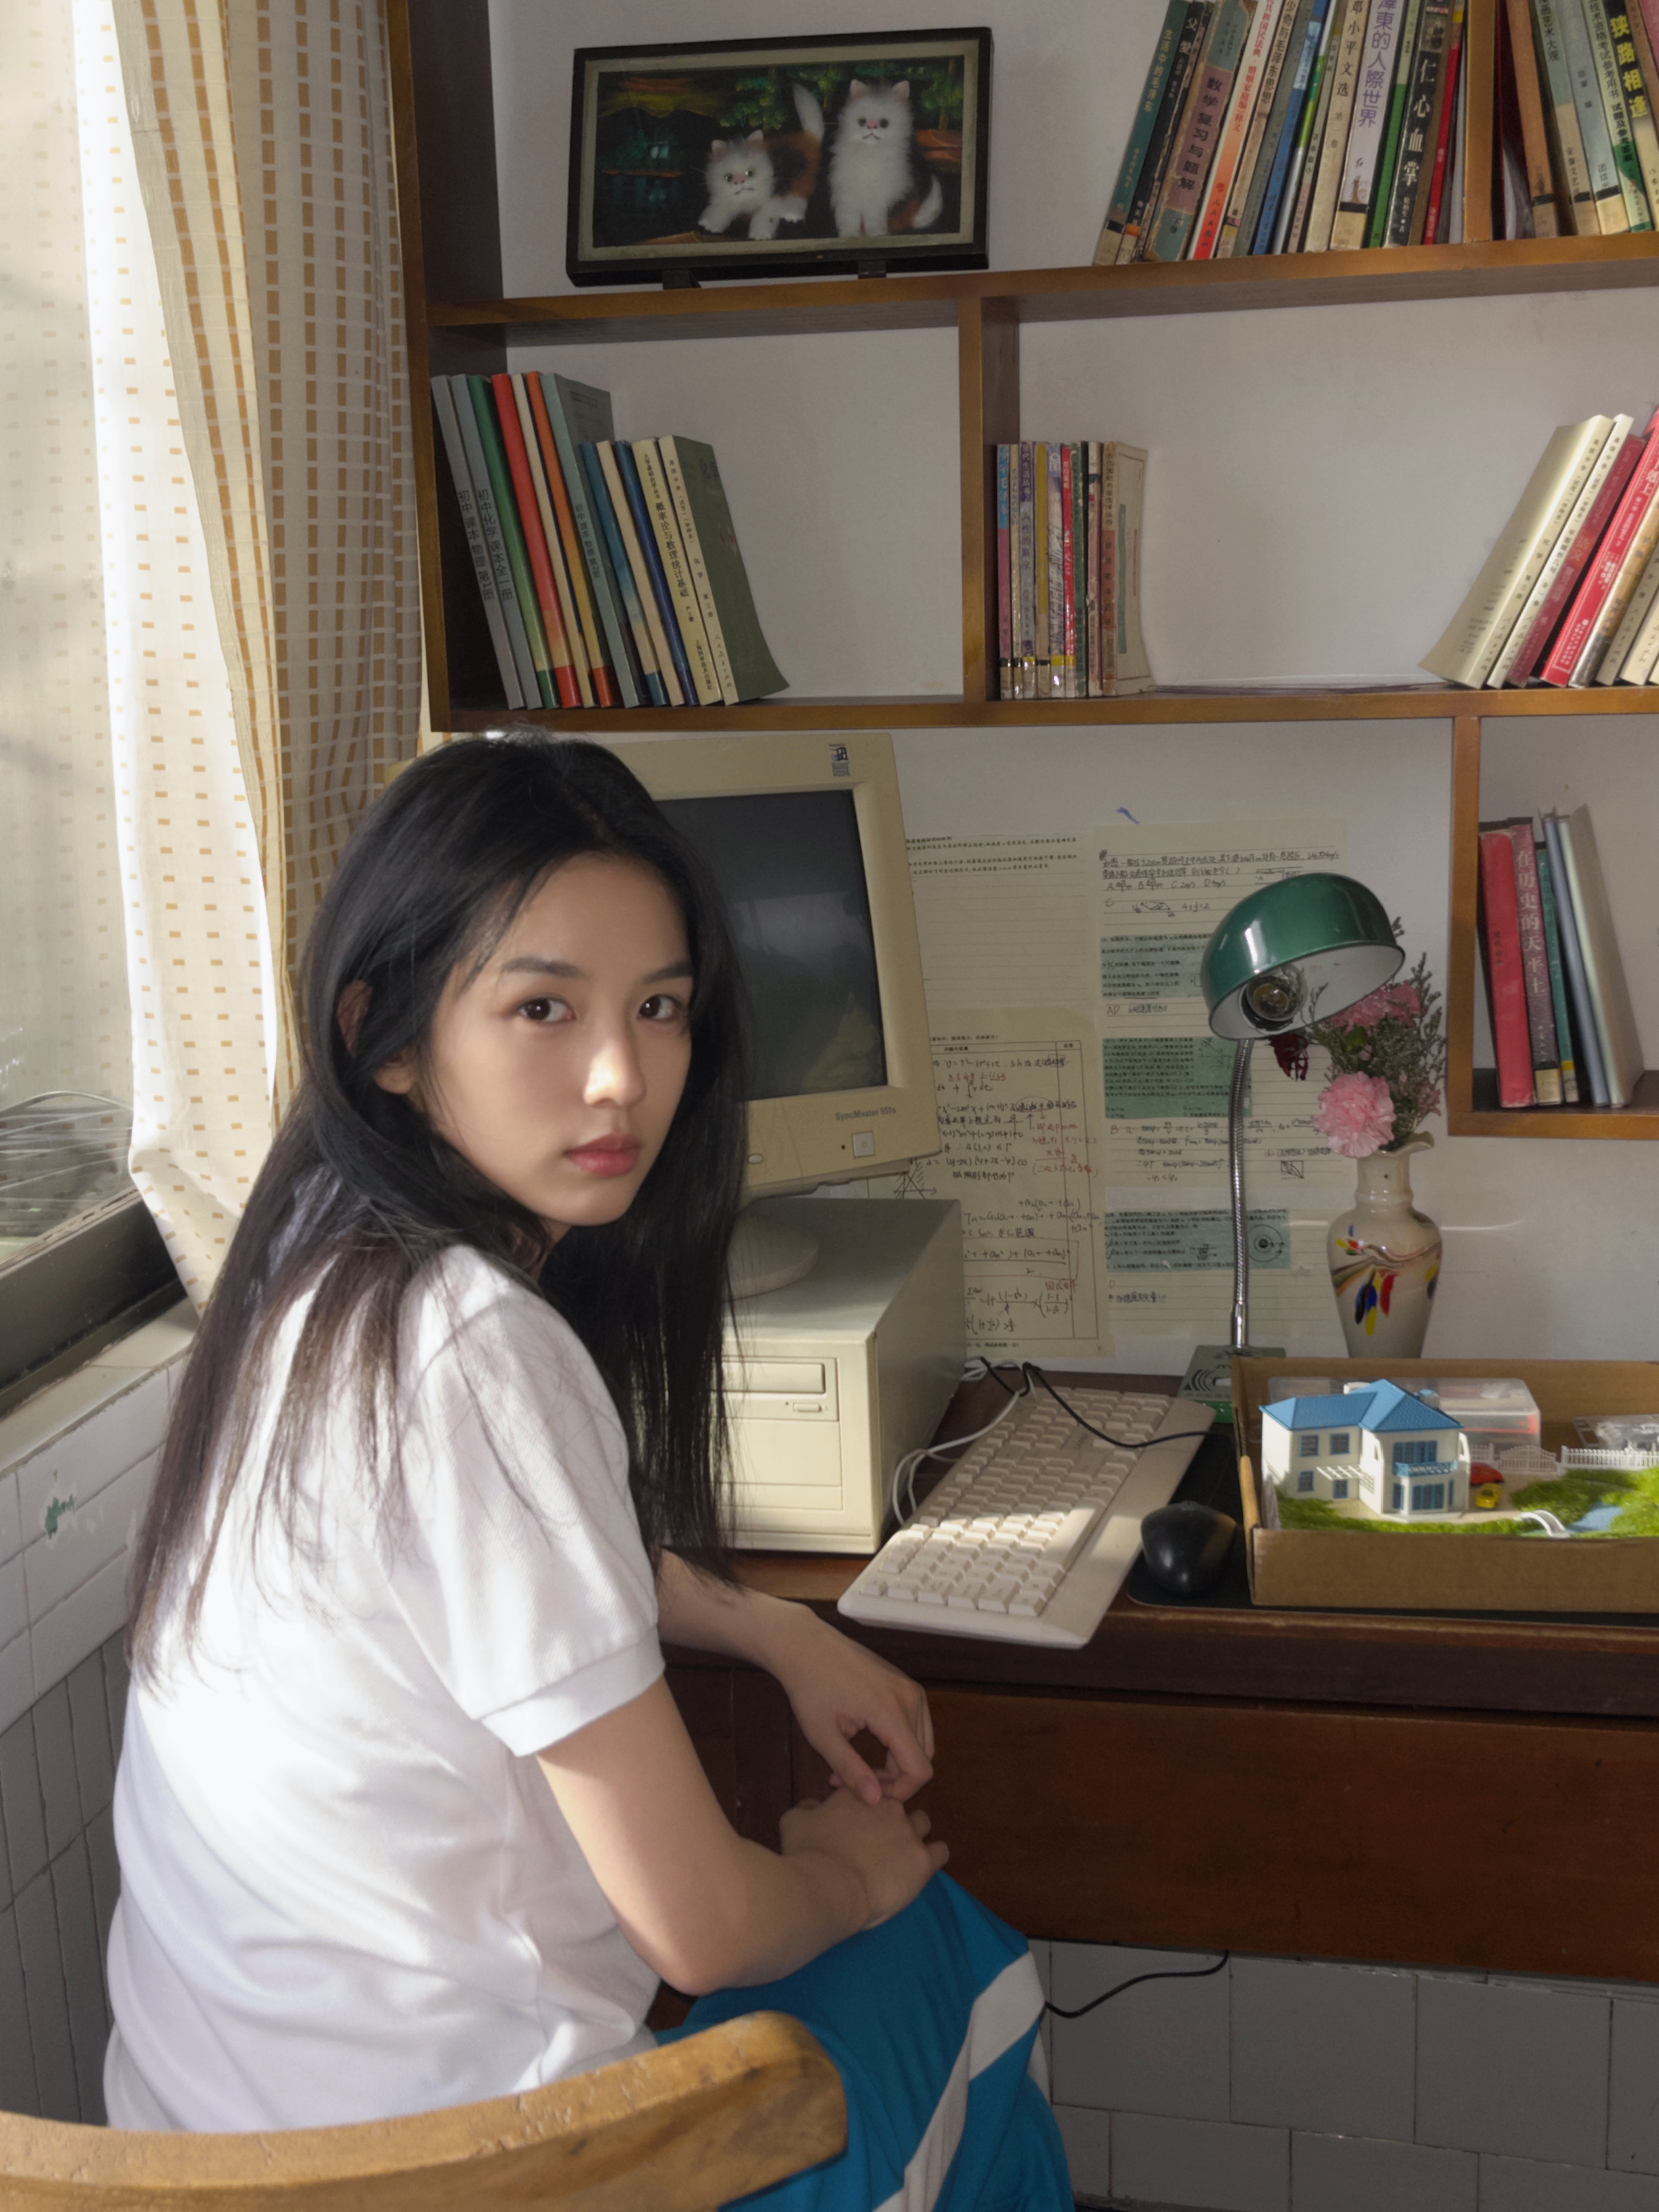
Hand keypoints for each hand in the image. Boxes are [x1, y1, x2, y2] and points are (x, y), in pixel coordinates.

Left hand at [765, 1608, 934, 1805]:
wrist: (807, 1646)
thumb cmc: (809, 1689)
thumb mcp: (822, 1735)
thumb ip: (850, 1769)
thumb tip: (874, 1801)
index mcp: (891, 1711)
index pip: (919, 1769)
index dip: (900, 1791)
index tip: (867, 1794)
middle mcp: (910, 1697)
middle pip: (923, 1759)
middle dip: (895, 1779)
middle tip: (855, 1782)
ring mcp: (911, 1688)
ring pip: (922, 1745)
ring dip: (897, 1763)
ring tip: (860, 1767)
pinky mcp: (907, 1685)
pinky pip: (917, 1726)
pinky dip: (900, 1744)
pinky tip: (870, 1747)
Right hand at [780, 1790, 946, 1931]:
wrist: (827, 1887)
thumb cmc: (807, 1854)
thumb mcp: (794, 1822)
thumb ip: (806, 1809)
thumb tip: (812, 1805)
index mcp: (858, 1795)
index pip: (870, 1788)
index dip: (865, 1805)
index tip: (857, 1824)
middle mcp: (887, 1806)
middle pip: (899, 1805)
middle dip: (890, 1819)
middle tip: (876, 1844)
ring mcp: (908, 1831)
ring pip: (922, 1823)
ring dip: (913, 1835)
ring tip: (901, 1856)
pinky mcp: (922, 1860)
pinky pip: (940, 1851)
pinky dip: (933, 1857)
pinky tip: (921, 1868)